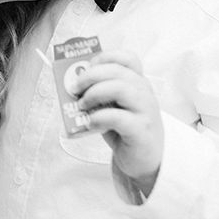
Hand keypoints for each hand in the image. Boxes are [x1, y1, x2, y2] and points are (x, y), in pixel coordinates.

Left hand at [70, 51, 162, 194]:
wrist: (145, 161)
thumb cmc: (124, 130)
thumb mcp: (111, 106)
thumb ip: (99, 94)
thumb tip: (72, 85)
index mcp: (137, 83)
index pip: (128, 58)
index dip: (105, 57)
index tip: (88, 66)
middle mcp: (144, 92)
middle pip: (118, 71)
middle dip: (90, 76)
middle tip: (74, 87)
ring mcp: (145, 111)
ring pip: (121, 88)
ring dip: (94, 93)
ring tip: (82, 105)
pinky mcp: (141, 130)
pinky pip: (118, 117)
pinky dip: (99, 118)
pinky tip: (91, 123)